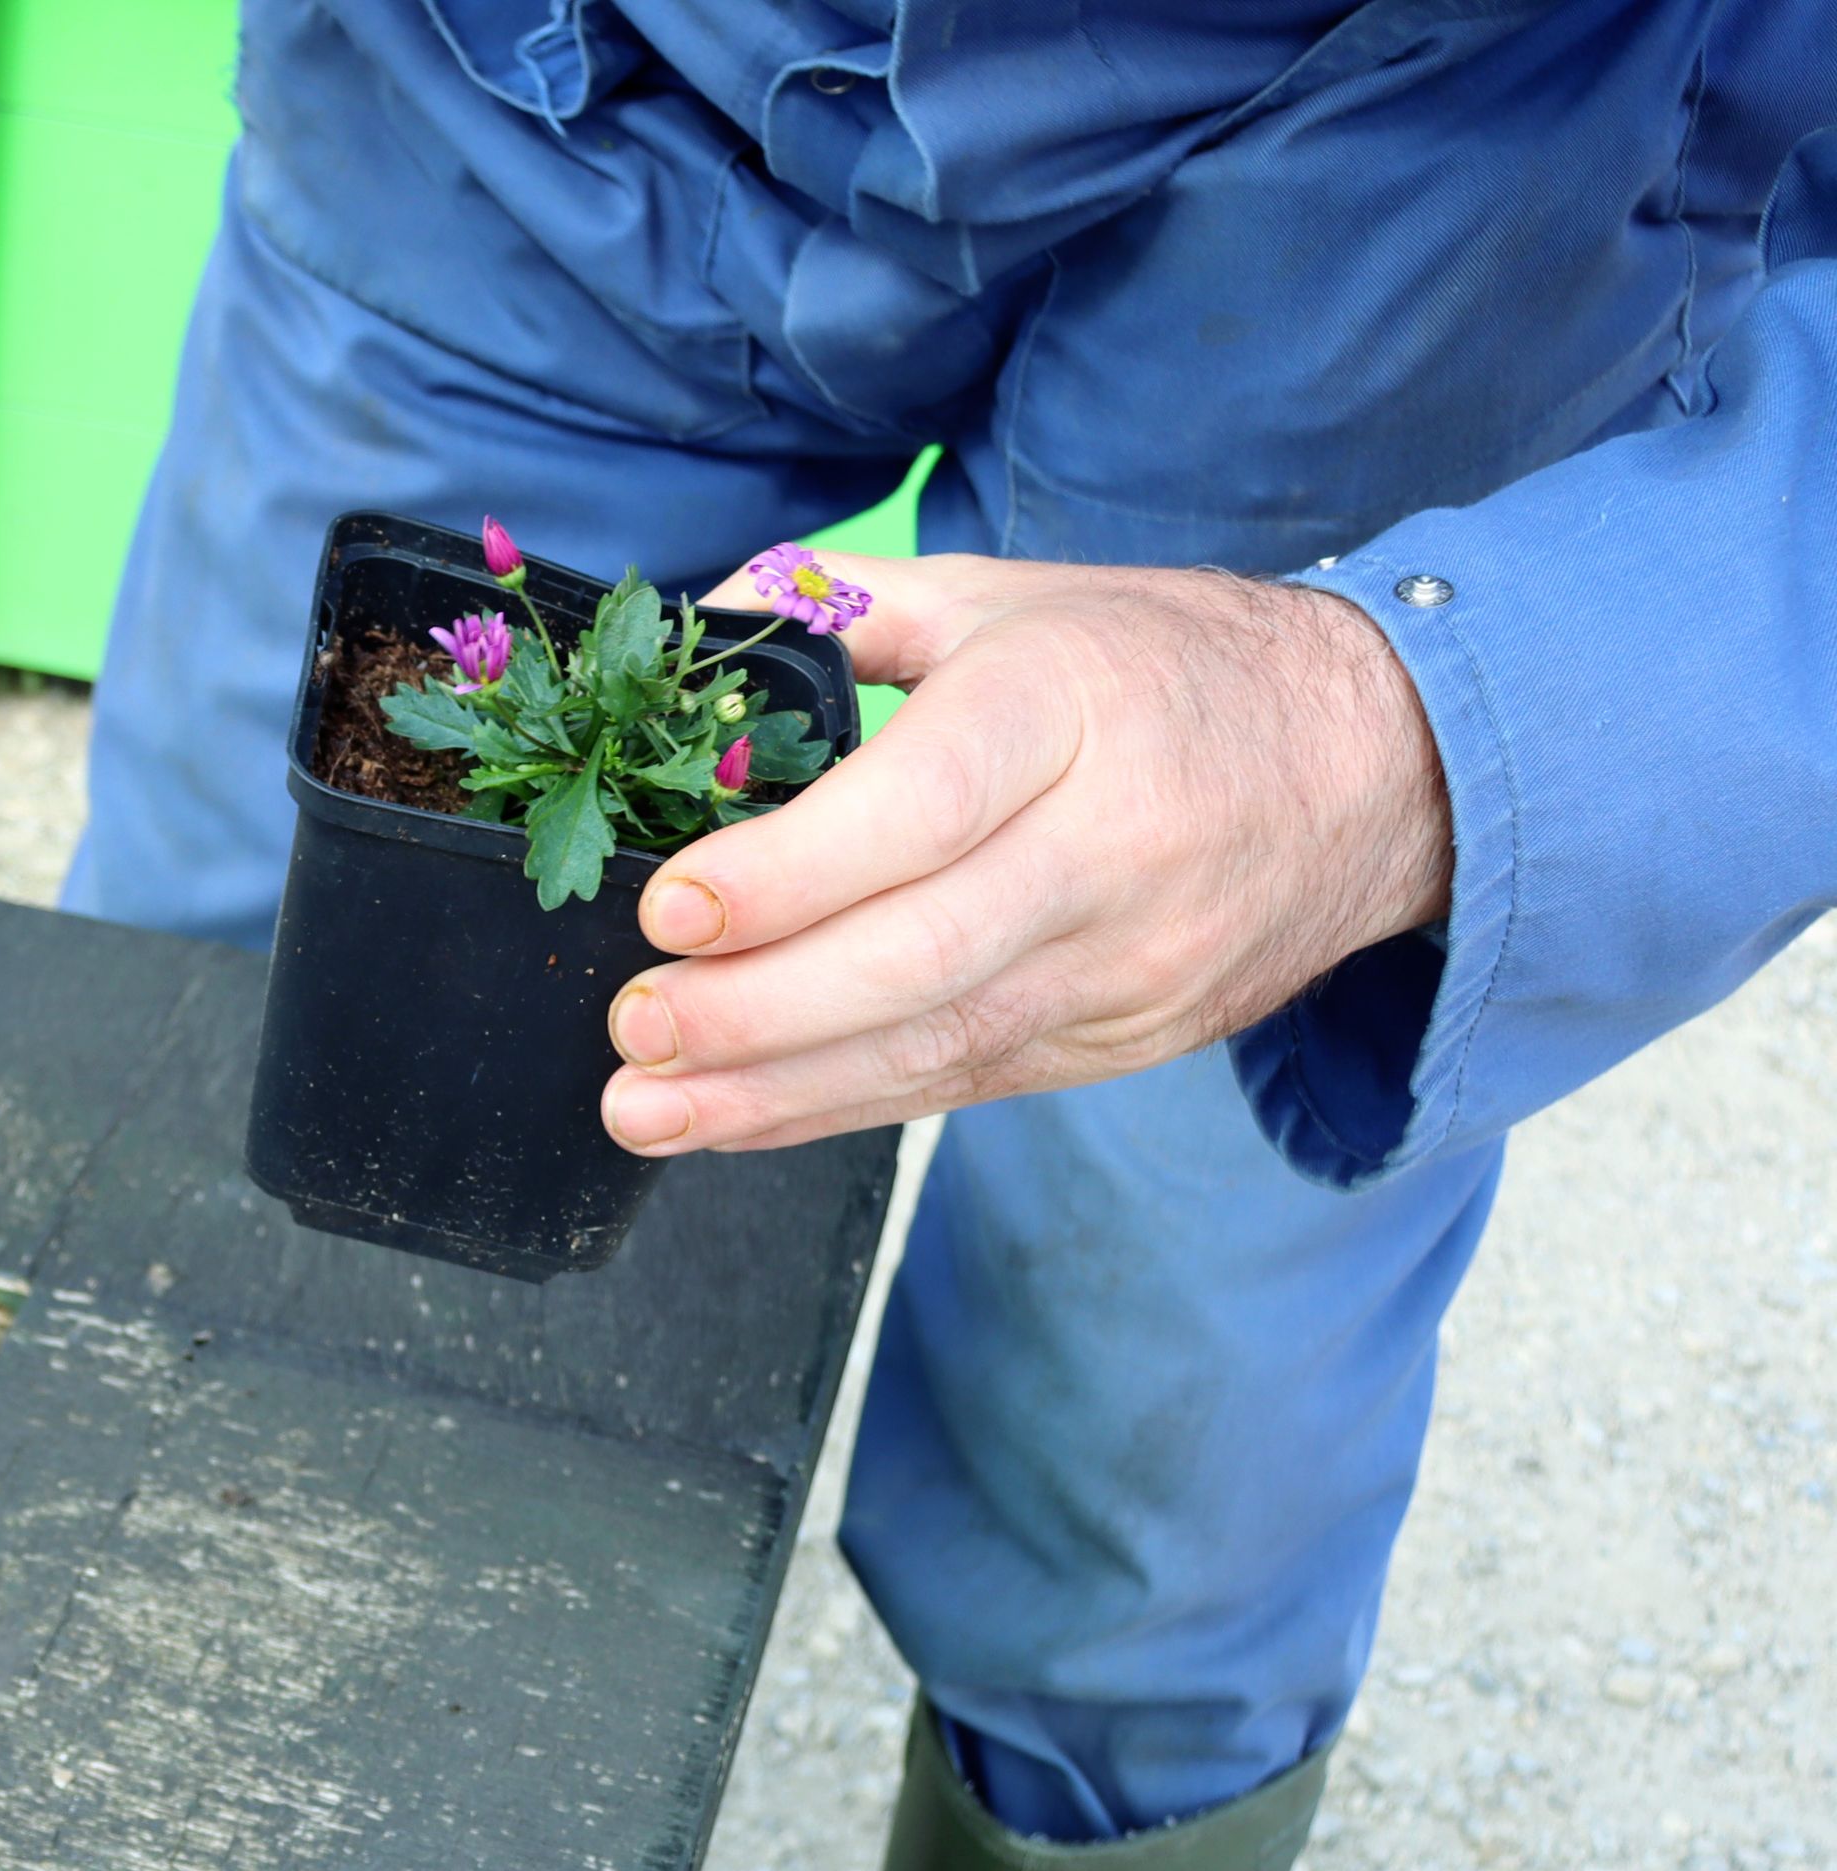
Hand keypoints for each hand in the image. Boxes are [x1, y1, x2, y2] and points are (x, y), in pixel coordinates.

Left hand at [597, 554, 1452, 1155]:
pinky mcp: (1126, 1038)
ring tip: (645, 1111)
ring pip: (938, 1045)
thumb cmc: (1162, 666)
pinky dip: (834, 1111)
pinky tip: (732, 1122)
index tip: (671, 909)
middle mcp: (1109, 847)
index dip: (790, 873)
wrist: (1384, 766)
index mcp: (1071, 708)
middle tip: (635, 1029)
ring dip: (774, 1092)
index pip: (921, 806)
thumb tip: (708, 615)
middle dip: (759, 1009)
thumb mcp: (1018, 598)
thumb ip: (855, 605)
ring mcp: (1127, 961)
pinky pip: (964, 1084)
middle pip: (922, 954)